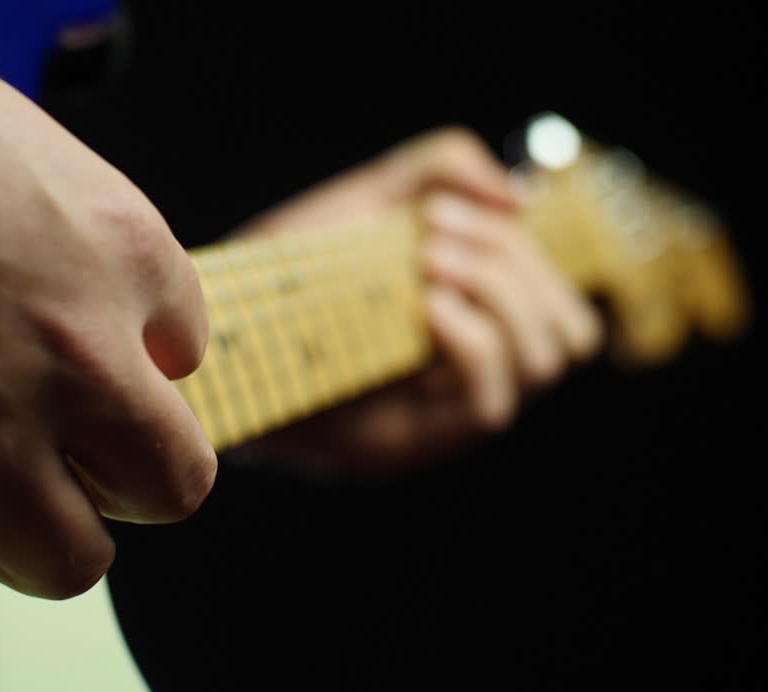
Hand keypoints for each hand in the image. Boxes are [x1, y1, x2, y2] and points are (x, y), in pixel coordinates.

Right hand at [0, 0, 215, 658]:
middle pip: (168, 481)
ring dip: (28, 552)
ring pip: (71, 564)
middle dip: (119, 485)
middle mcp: (69, 354)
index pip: (183, 350)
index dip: (130, 370)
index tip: (79, 378)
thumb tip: (56, 273)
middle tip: (61, 468)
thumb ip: (55, 220)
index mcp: (112, 252)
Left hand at [231, 128, 602, 475]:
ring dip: (499, 292)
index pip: (559, 303)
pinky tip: (424, 302)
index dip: (526, 250)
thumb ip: (438, 170)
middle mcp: (463, 378)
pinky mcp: (401, 444)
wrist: (202, 338)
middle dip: (511, 264)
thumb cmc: (281, 275)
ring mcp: (436, 416)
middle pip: (565, 330)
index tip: (445, 211)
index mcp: (468, 327)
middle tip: (432, 233)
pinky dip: (470, 335)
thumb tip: (518, 196)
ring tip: (425, 262)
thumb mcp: (362, 203)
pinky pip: (486, 402)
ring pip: (541, 362)